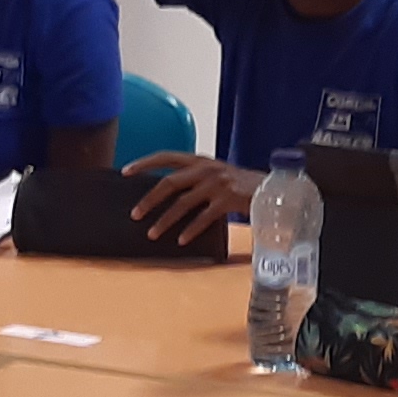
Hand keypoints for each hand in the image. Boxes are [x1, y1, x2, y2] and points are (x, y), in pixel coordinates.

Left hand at [127, 151, 257, 243]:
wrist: (272, 190)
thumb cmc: (240, 186)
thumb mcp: (215, 175)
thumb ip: (194, 181)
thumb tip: (165, 196)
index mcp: (200, 160)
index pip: (166, 156)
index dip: (144, 163)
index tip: (125, 172)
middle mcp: (206, 169)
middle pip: (169, 183)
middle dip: (149, 200)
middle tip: (135, 215)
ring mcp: (217, 184)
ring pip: (183, 203)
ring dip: (165, 220)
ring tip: (152, 233)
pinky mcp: (228, 200)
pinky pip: (203, 217)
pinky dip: (190, 230)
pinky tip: (181, 241)